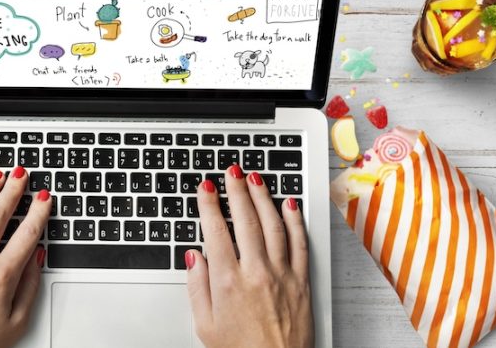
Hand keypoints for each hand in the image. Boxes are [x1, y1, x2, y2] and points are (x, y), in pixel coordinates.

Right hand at [186, 165, 312, 347]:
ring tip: (256, 179)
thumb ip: (197, 287)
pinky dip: (295, 220)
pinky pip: (299, 243)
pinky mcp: (301, 281)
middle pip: (246, 220)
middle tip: (232, 171)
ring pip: (273, 225)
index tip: (205, 187)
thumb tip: (194, 257)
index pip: (216, 230)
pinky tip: (289, 204)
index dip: (209, 204)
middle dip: (236, 190)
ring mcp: (282, 275)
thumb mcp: (205, 325)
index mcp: (227, 282)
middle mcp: (256, 273)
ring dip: (263, 197)